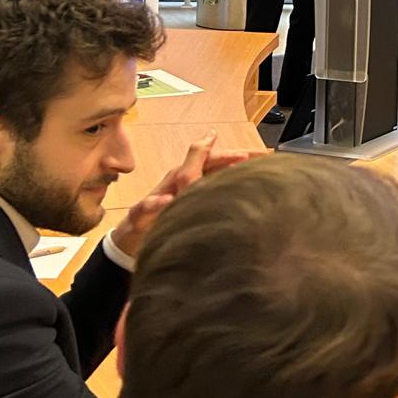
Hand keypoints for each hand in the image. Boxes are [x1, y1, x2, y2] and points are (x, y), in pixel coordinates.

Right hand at [108, 133, 257, 258]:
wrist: (132, 241)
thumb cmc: (166, 218)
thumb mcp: (193, 204)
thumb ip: (217, 191)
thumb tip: (247, 183)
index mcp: (192, 179)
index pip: (218, 162)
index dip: (241, 157)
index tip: (265, 156)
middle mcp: (177, 181)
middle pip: (200, 163)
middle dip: (223, 157)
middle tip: (245, 157)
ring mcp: (159, 195)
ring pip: (175, 178)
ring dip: (191, 172)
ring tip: (211, 169)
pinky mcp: (140, 214)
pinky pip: (146, 207)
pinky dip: (155, 204)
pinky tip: (166, 202)